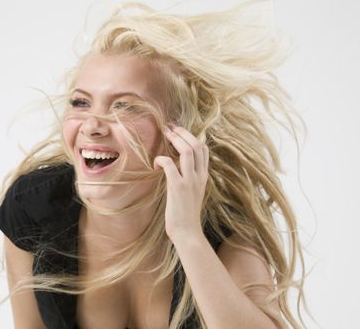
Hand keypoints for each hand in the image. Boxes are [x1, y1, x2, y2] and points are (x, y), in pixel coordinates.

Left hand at [153, 123, 208, 240]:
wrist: (188, 233)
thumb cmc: (186, 214)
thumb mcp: (192, 193)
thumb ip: (189, 179)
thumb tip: (176, 167)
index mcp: (204, 176)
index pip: (204, 149)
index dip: (191, 136)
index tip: (179, 132)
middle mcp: (199, 176)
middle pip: (196, 145)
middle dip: (182, 132)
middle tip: (169, 127)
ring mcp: (190, 181)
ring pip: (187, 150)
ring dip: (175, 139)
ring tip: (165, 134)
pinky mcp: (178, 187)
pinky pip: (170, 164)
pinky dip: (161, 159)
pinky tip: (156, 163)